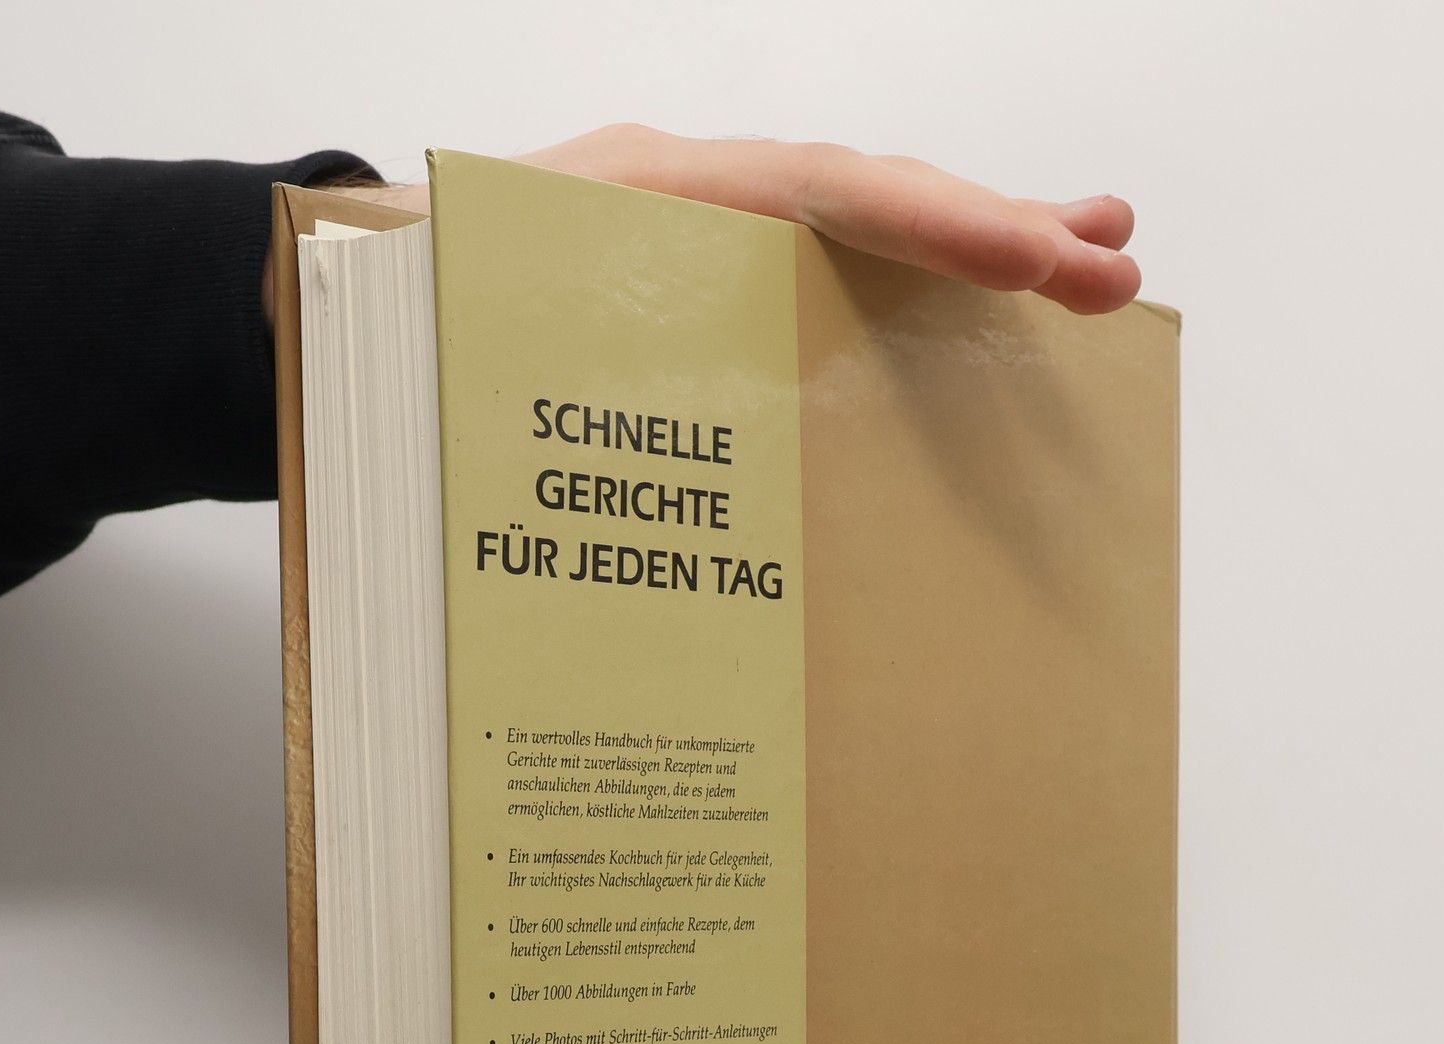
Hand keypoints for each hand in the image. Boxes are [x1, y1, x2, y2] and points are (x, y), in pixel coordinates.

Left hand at [349, 125, 1139, 315]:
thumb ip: (534, 355)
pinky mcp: (700, 287)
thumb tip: (604, 449)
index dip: (928, 225)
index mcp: (631, 205)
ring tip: (1087, 260)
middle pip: (862, 197)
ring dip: (973, 241)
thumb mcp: (451, 337)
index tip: (1028, 262)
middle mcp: (679, 204)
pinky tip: (967, 305)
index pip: (812, 194)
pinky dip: (901, 280)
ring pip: (853, 227)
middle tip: (1113, 271)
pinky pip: (818, 273)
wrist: (330, 312)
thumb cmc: (387, 337)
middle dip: (995, 231)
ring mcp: (697, 240)